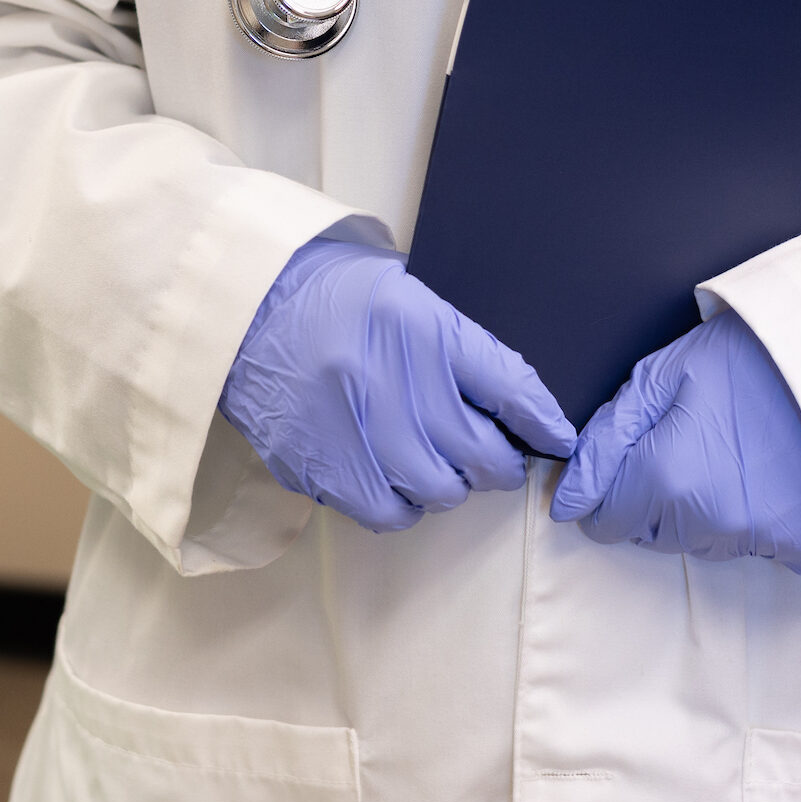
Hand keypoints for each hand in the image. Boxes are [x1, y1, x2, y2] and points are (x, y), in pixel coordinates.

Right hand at [221, 240, 575, 531]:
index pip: (508, 384)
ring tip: (444, 467)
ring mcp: (351, 428)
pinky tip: (398, 481)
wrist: (241, 307)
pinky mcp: (318, 465)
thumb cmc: (333, 294)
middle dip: (500, 463)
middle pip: (479, 452)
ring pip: (437, 490)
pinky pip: (384, 511)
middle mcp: (388, 379)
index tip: (559, 438)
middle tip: (498, 457)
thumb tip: (513, 399)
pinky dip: (402, 504)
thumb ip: (453, 339)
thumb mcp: (403, 289)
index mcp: (417, 322)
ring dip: (451, 485)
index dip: (543, 420)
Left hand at [550, 311, 800, 573]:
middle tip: (688, 439)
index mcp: (666, 478)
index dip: (609, 487)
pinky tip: (766, 472)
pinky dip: (752, 517)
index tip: (632, 456)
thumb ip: (606, 440)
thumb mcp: (662, 375)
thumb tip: (567, 499)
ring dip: (699, 509)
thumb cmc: (747, 357)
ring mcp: (758, 538)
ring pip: (699, 542)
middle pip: (651, 534)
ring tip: (729, 449)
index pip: (605, 522)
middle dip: (653, 496)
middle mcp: (707, 522)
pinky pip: (753, 546)